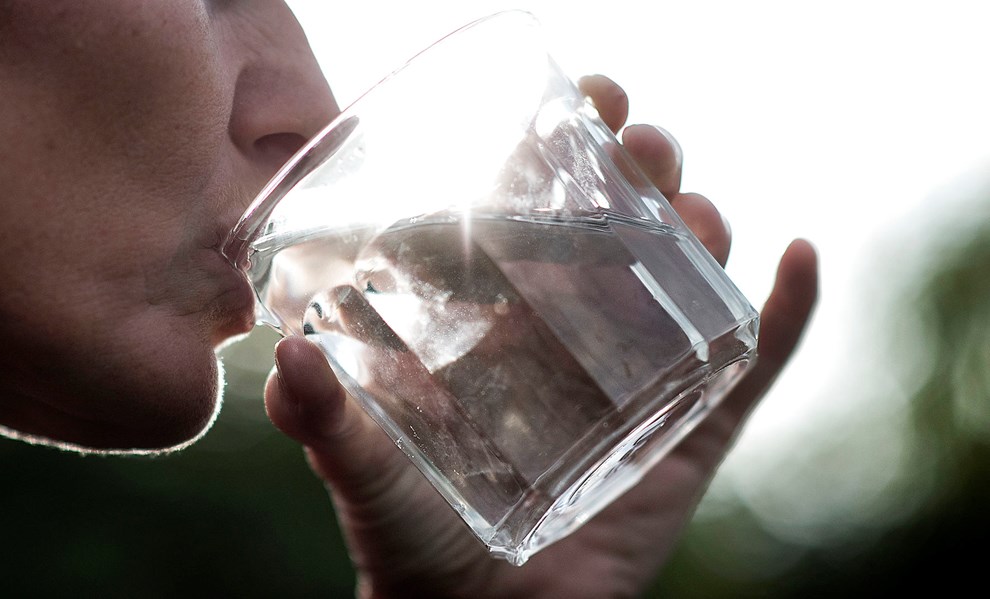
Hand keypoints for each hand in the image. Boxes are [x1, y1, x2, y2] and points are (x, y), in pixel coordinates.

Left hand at [264, 74, 817, 597]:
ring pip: (692, 281)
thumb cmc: (413, 541)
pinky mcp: (687, 438)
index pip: (547, 211)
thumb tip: (286, 358)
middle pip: (631, 229)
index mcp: (505, 320)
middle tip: (644, 146)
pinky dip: (786, 313)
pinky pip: (750, 368)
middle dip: (648, 170)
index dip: (572, 147)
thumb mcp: (364, 471)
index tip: (587, 96)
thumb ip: (324, 422)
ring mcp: (640, 382)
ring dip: (708, 226)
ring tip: (697, 210)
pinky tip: (798, 255)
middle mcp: (576, 338)